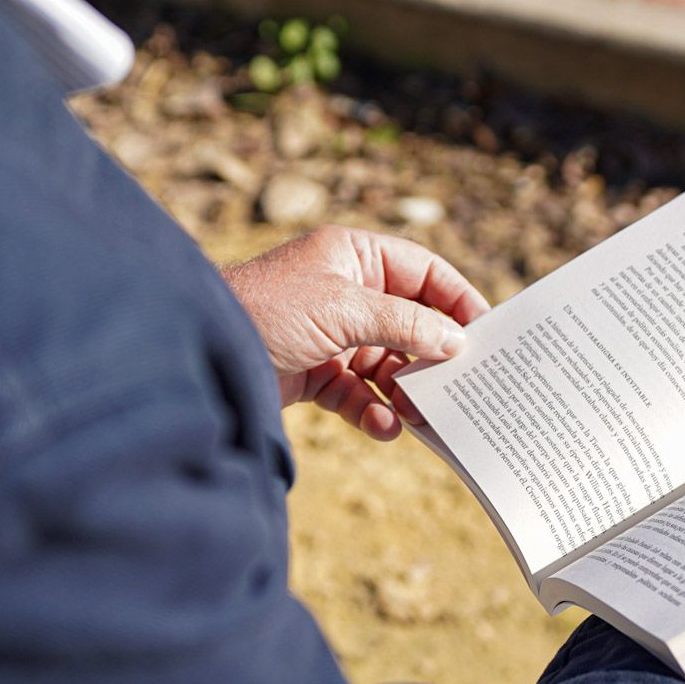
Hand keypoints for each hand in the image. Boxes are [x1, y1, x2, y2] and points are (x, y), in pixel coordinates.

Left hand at [222, 226, 489, 439]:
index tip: (488, 333)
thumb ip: (404, 324)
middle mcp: (345, 292)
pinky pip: (357, 393)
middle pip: (409, 322)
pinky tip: (386, 427)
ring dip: (406, 390)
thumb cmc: (264, 309)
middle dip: (434, 354)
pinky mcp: (313, 373)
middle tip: (468, 384)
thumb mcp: (344, 309)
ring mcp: (329, 334)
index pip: (422, 272)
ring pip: (386, 363)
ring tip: (427, 417)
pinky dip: (373, 411)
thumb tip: (457, 340)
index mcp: (353, 256)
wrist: (196, 353)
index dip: (456, 300)